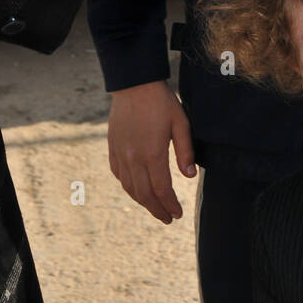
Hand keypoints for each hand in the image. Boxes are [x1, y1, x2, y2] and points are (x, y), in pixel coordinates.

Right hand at [108, 81, 194, 223]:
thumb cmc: (161, 102)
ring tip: (155, 207)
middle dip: (157, 210)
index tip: (178, 214)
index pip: (162, 190)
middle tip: (168, 218)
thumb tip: (190, 176)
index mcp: (153, 153)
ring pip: (130, 187)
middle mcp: (134, 158)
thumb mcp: (181, 123)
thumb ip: (185, 151)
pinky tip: (136, 188)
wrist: (134, 84)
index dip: (170, 205)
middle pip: (144, 194)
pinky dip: (128, 187)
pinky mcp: (112, 147)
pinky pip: (118, 175)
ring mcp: (121, 154)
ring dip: (143, 201)